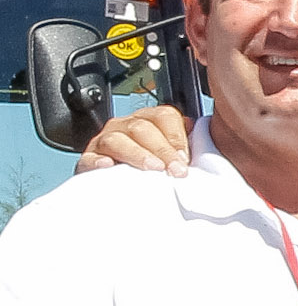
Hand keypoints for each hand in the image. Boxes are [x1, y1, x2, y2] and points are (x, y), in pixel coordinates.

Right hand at [71, 104, 193, 175]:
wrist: (120, 190)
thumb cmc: (151, 170)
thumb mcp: (170, 156)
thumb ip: (184, 145)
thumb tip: (201, 138)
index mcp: (148, 120)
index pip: (164, 116)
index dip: (177, 137)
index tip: (186, 160)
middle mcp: (124, 125)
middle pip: (142, 128)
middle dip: (163, 150)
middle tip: (176, 171)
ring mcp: (103, 141)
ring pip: (117, 139)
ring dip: (138, 154)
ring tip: (153, 169)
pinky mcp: (87, 159)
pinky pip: (90, 157)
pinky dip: (98, 161)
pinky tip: (109, 167)